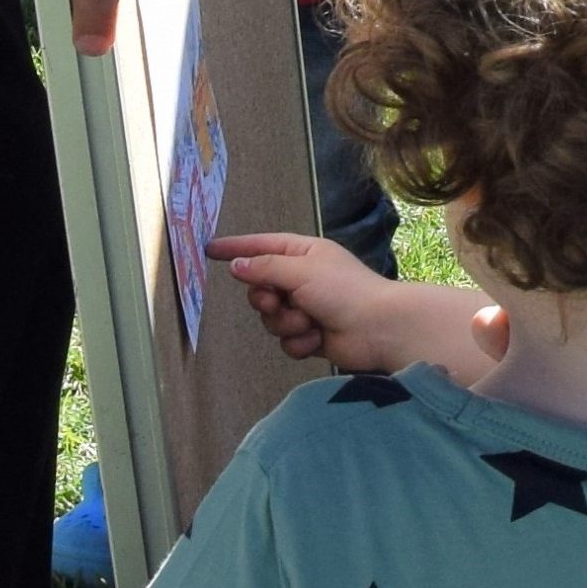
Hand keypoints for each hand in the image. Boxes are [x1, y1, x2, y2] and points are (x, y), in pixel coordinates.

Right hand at [208, 231, 508, 377]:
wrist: (377, 328)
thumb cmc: (343, 290)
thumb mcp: (301, 271)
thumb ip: (265, 268)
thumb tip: (238, 265)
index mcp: (304, 254)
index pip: (262, 247)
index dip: (236, 248)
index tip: (209, 249)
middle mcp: (303, 278)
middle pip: (261, 289)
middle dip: (266, 300)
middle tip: (277, 302)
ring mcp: (307, 307)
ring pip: (272, 319)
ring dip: (286, 323)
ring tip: (308, 322)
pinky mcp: (310, 335)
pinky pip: (286, 340)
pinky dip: (299, 341)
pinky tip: (317, 338)